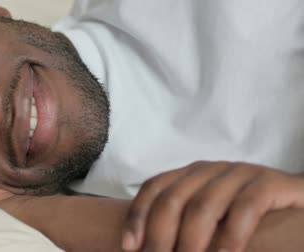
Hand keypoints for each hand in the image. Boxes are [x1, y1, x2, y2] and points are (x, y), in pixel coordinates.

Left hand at [121, 161, 303, 251]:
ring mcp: (240, 173)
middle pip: (173, 199)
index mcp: (191, 176)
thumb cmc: (247, 215)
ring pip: (204, 206)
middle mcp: (210, 170)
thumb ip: (184, 228)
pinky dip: (231, 236)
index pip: (154, 188)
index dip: (137, 216)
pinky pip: (246, 207)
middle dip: (159, 236)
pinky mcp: (270, 183)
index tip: (128, 246)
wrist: (297, 201)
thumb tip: (149, 249)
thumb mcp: (210, 220)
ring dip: (190, 241)